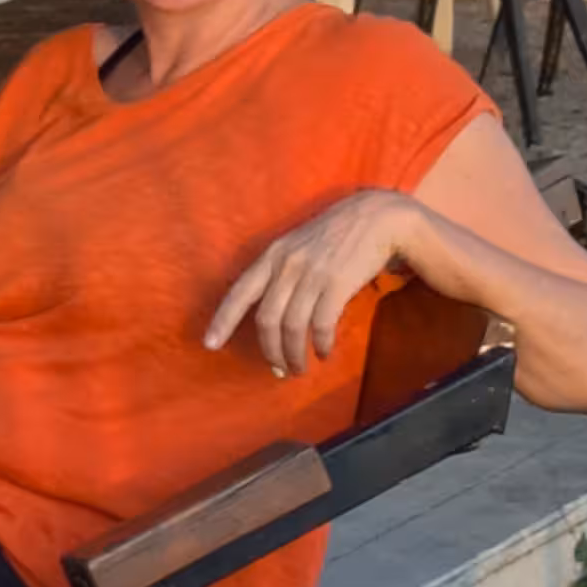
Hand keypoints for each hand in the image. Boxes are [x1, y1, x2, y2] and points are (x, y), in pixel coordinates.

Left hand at [204, 193, 419, 377]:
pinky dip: (319, 344)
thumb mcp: (296, 246)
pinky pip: (321, 324)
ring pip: (292, 327)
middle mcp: (285, 266)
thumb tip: (272, 319)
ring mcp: (311, 274)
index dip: (222, 321)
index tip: (210, 344)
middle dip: (270, 350)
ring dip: (294, 354)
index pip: (238, 293)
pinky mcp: (337, 284)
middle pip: (266, 320)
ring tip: (299, 368)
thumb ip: (280, 274)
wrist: (375, 217)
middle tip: (278, 369)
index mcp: (270, 256)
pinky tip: (322, 353)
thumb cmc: (333, 236)